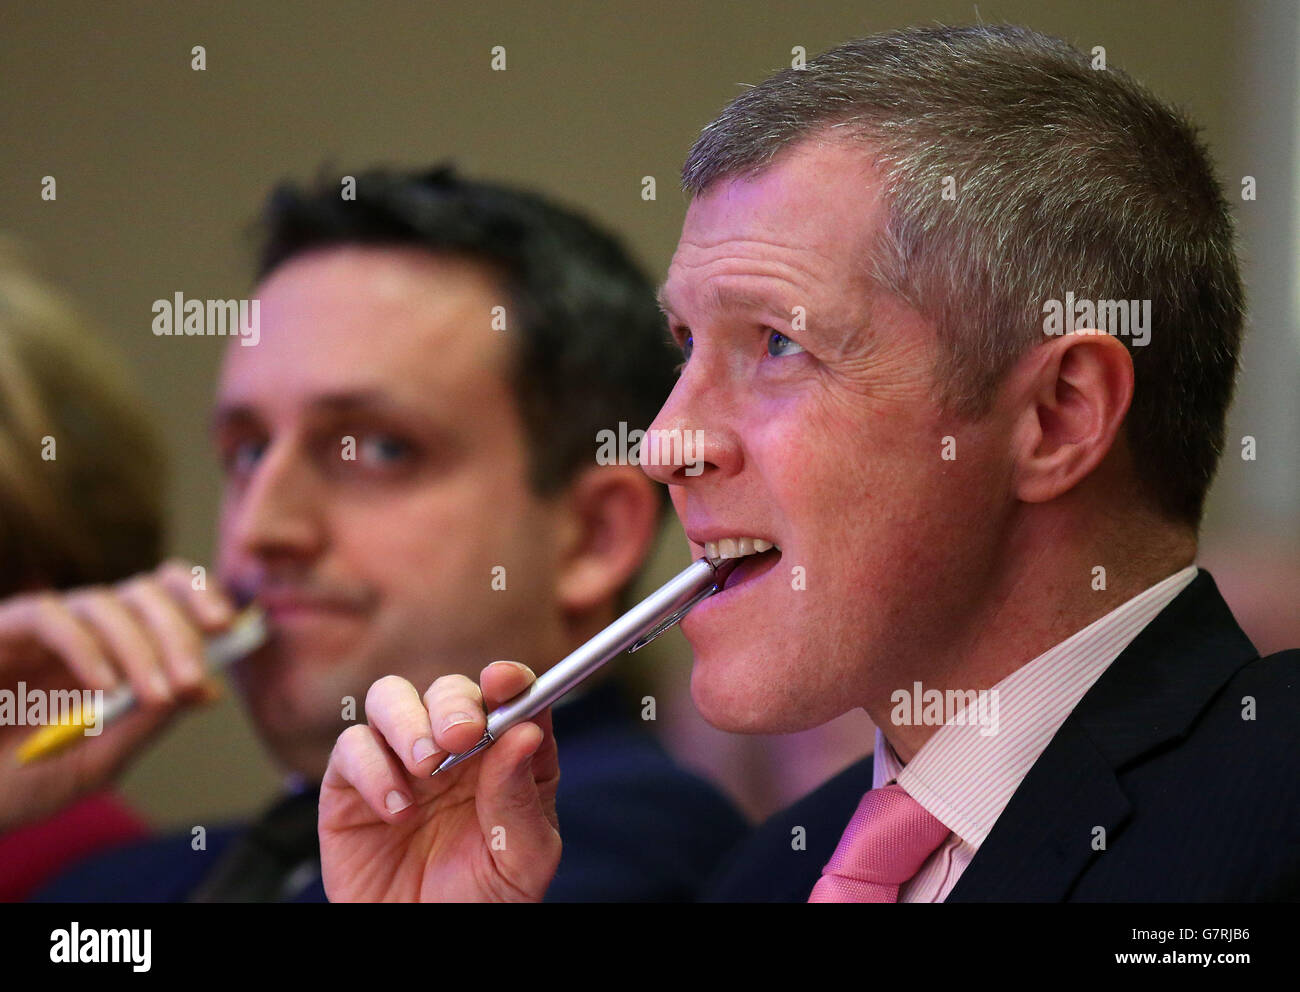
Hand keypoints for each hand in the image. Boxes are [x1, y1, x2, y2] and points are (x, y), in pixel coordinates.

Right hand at [0, 559, 234, 831]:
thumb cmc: (16, 784)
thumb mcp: (95, 763)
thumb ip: (146, 725)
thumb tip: (209, 690)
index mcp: (114, 651)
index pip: (167, 597)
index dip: (201, 599)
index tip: (230, 628)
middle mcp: (82, 630)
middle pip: (146, 592)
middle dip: (179, 633)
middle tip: (190, 680)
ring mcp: (40, 629)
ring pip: (106, 603)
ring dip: (140, 647)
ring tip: (153, 694)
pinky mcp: (0, 631)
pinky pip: (49, 616)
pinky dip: (85, 646)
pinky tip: (103, 686)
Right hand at [319, 662, 560, 901]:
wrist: (426, 943)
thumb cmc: (484, 900)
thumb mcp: (524, 857)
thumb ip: (522, 796)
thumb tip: (527, 731)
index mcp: (503, 757)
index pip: (509, 696)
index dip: (509, 679)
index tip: (506, 681)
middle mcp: (452, 750)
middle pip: (447, 690)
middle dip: (453, 703)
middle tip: (460, 736)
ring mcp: (399, 763)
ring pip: (391, 698)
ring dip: (408, 722)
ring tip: (426, 767)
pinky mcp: (351, 787)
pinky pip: (352, 748)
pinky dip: (371, 768)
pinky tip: (397, 810)